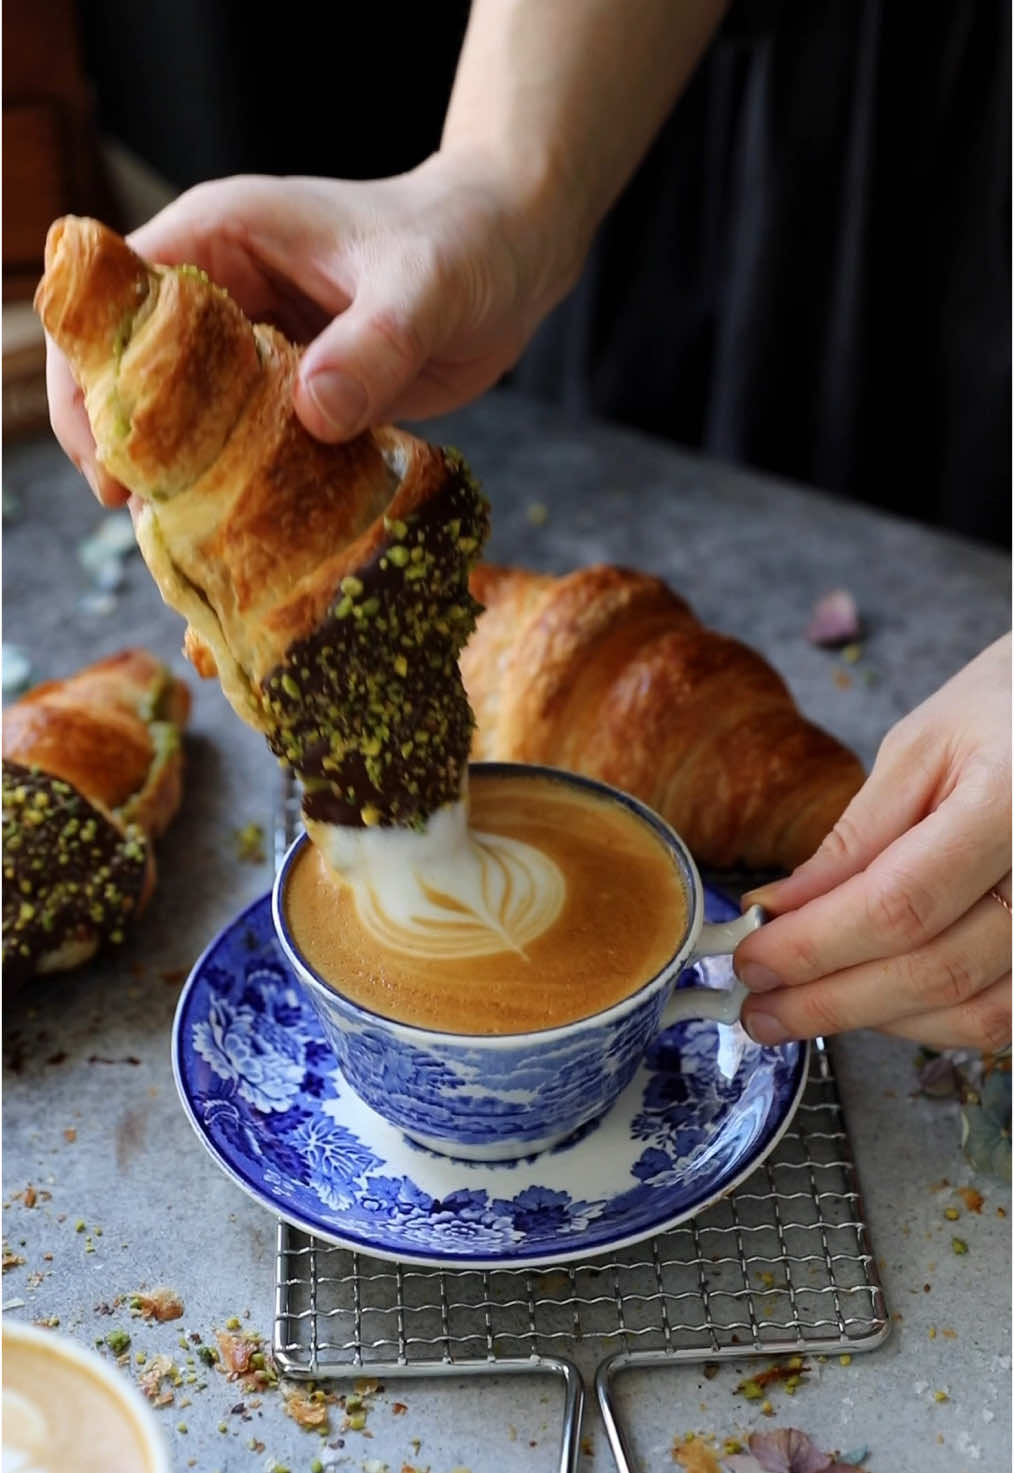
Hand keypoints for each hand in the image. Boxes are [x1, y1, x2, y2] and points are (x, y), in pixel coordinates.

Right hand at [43, 152, 582, 505]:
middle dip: (128, 443)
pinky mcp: (294, 399)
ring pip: (187, 420)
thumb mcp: (425, 286)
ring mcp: (256, 353)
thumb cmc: (466, 241)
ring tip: (190, 543)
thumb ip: (373, 345)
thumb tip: (315, 412)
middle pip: (133, 372)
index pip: (113, 301)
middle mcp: (222, 296)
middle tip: (143, 517)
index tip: (110, 459)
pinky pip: (248, 451)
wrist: (515, 256)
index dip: (94, 376)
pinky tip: (251, 540)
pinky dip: (244, 493)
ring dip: (184, 479)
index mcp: (221, 240)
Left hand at [734, 634, 1011, 1050]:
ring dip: (876, 1020)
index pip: (899, 906)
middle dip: (829, 1000)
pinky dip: (931, 1020)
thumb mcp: (922, 746)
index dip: (814, 946)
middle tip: (758, 1008)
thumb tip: (780, 912)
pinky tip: (874, 1001)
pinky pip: (1004, 1015)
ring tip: (802, 1009)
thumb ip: (856, 838)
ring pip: (975, 1013)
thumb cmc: (1006, 711)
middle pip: (935, 972)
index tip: (751, 959)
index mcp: (1012, 803)